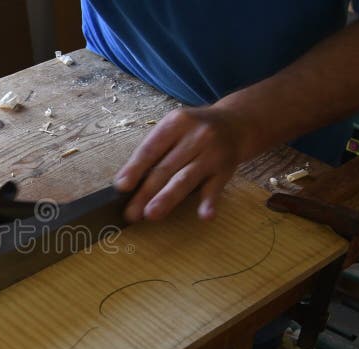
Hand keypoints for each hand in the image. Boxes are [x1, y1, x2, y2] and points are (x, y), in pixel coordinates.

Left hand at [114, 106, 253, 221]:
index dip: (135, 168)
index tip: (121, 186)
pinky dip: (210, 202)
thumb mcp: (174, 129)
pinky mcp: (226, 170)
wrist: (237, 124)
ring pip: (185, 178)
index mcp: (176, 123)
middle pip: (165, 168)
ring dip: (167, 198)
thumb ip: (153, 151)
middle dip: (145, 192)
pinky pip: (216, 188)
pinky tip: (205, 216)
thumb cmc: (194, 131)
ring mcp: (212, 154)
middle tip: (131, 213)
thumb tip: (126, 182)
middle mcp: (196, 136)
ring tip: (151, 214)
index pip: (151, 148)